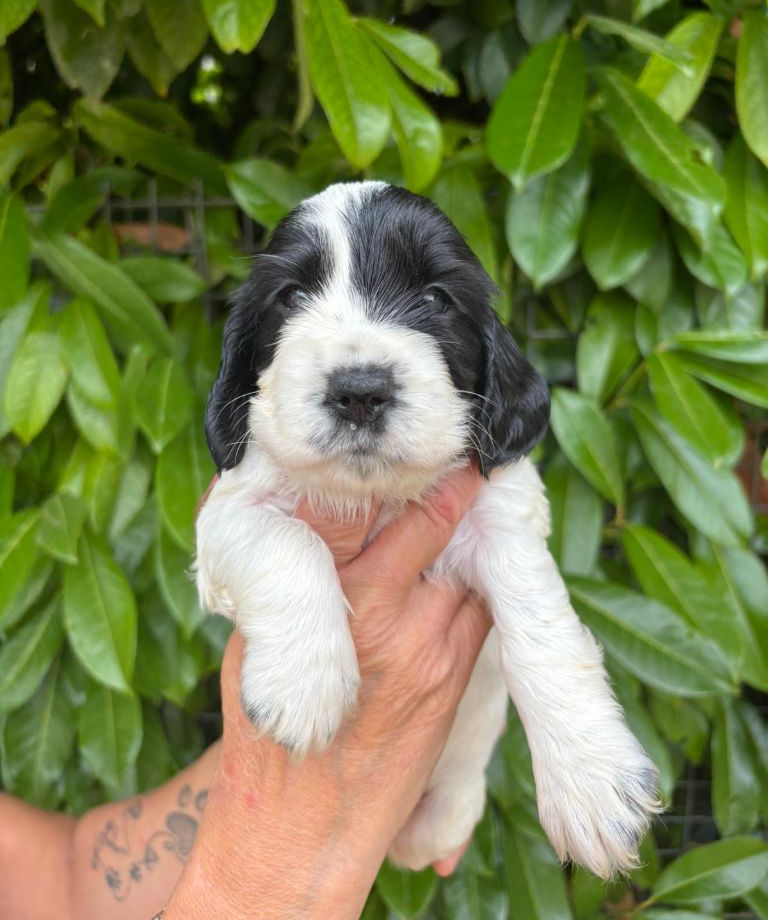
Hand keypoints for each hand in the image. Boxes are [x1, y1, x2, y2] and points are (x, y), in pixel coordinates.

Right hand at [165, 464, 489, 919]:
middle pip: (443, 534)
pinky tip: (466, 571)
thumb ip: (295, 578)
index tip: (436, 452)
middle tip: (464, 462)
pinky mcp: (458, 681)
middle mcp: (397, 620)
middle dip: (455, 497)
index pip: (394, 518)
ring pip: (472, 572)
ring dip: (471, 542)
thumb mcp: (259, 640)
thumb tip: (306, 519)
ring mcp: (437, 652)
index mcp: (344, 601)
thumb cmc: (267, 728)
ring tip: (473, 507)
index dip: (421, 480)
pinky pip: (479, 614)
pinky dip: (474, 586)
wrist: (305, 826)